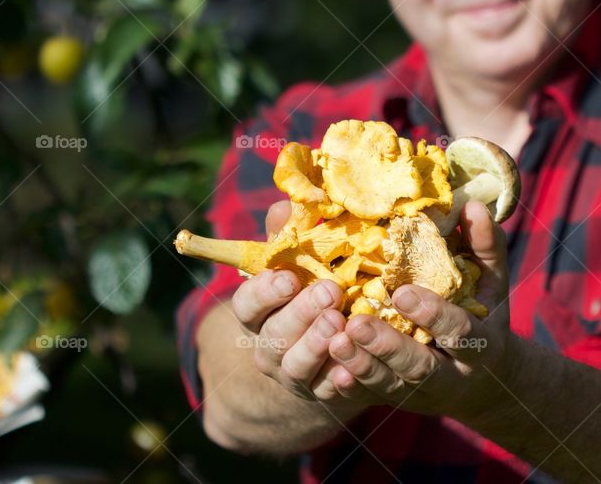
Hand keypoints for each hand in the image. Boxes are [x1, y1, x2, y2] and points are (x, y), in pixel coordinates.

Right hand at [231, 200, 371, 405]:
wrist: (326, 355)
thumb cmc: (312, 293)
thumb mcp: (299, 264)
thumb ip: (290, 236)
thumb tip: (286, 205)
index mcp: (259, 314)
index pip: (246, 305)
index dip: (264, 292)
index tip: (289, 278)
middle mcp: (268, 347)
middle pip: (273, 335)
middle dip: (300, 314)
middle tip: (331, 292)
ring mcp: (293, 375)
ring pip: (295, 367)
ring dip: (316, 346)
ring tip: (341, 324)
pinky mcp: (322, 394)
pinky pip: (328, 391)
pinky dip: (340, 380)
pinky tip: (354, 367)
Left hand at [326, 200, 515, 420]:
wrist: (485, 382)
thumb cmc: (484, 316)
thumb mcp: (492, 284)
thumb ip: (484, 247)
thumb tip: (472, 206)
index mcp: (481, 346)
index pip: (461, 334)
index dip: (434, 316)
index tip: (403, 293)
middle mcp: (453, 376)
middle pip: (420, 368)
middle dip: (388, 347)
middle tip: (356, 324)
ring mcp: (422, 393)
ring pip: (391, 385)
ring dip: (362, 364)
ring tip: (334, 339)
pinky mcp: (396, 398)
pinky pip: (371, 396)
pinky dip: (351, 384)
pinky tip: (330, 365)